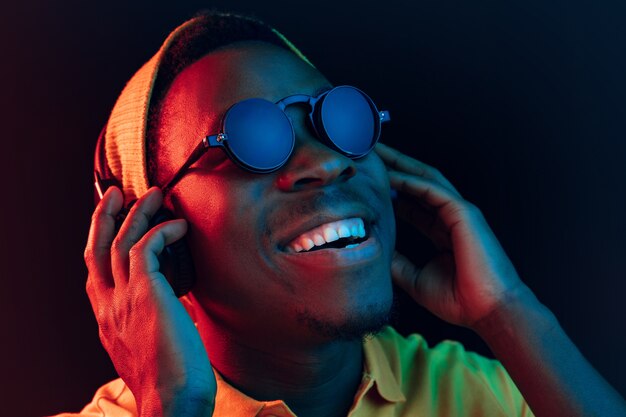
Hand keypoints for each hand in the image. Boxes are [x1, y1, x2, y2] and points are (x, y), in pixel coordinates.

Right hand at [84, 186, 215, 416]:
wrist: (171, 403)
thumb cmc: (171, 380)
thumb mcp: (151, 345)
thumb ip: (152, 320)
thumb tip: (174, 303)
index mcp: (108, 318)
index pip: (96, 271)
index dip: (101, 242)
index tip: (112, 221)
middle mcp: (108, 306)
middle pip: (97, 248)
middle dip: (104, 216)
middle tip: (116, 192)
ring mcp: (123, 299)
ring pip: (120, 241)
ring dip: (137, 213)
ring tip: (155, 195)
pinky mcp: (145, 293)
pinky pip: (147, 247)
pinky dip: (162, 230)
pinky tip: (180, 226)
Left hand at [376, 143, 527, 328]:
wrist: (486, 312)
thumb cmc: (458, 300)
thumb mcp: (414, 278)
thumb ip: (396, 262)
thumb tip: (375, 249)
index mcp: (441, 232)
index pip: (412, 203)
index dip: (390, 191)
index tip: (367, 183)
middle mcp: (449, 217)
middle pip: (417, 183)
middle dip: (394, 167)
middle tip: (368, 154)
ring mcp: (459, 213)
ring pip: (425, 179)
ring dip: (401, 164)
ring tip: (377, 153)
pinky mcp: (464, 213)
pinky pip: (433, 191)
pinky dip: (411, 181)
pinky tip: (391, 175)